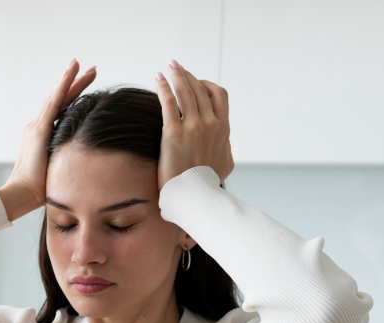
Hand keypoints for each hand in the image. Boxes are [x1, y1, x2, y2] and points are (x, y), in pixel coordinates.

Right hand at [0, 59, 96, 221]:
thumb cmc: (40, 191)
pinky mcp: (39, 130)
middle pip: (59, 100)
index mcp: (41, 137)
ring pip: (57, 97)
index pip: (60, 111)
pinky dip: (62, 86)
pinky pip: (53, 103)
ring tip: (83, 64)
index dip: (72, 97)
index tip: (85, 85)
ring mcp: (36, 127)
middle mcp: (36, 127)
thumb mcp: (57, 171)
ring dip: (70, 79)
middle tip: (90, 68)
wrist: (21, 196)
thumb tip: (83, 166)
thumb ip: (65, 162)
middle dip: (75, 83)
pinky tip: (70, 73)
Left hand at [155, 60, 233, 190]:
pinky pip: (169, 102)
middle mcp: (210, 123)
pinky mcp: (173, 133)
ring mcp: (193, 127)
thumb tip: (224, 142)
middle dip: (187, 75)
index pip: (218, 94)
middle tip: (177, 66)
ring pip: (185, 91)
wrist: (195, 196)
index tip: (195, 81)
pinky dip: (164, 87)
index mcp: (223, 128)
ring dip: (176, 75)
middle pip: (200, 89)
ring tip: (168, 67)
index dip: (206, 84)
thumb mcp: (226, 162)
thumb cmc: (208, 182)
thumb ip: (225, 146)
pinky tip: (157, 79)